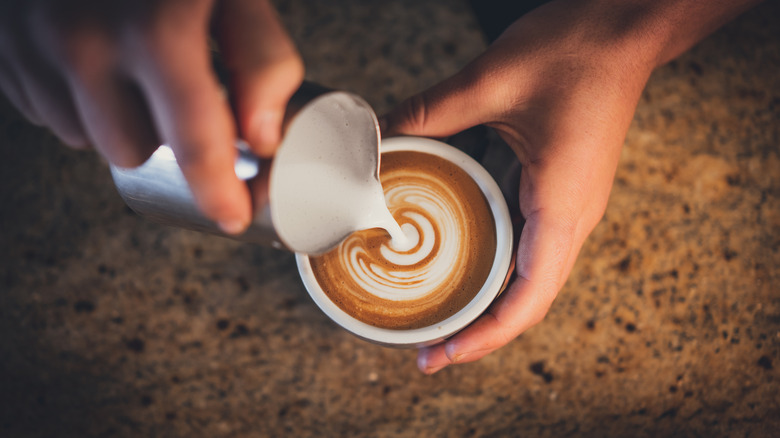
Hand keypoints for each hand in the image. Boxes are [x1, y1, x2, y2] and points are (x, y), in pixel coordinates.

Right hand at [0, 0, 302, 232]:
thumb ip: (262, 61)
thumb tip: (263, 138)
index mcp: (157, 29)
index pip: (196, 140)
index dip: (217, 191)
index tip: (230, 217)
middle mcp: (83, 42)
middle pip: (133, 151)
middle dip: (164, 138)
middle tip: (178, 97)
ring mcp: (30, 44)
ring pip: (86, 138)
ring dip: (117, 121)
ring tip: (134, 71)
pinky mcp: (2, 48)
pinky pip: (46, 110)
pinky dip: (77, 100)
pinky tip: (96, 63)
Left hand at [382, 1, 658, 372]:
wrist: (625, 30)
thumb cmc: (578, 52)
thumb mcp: (493, 79)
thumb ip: (432, 111)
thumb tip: (378, 137)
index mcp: (564, 203)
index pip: (530, 296)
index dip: (488, 335)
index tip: (445, 353)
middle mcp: (571, 215)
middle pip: (528, 299)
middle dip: (480, 332)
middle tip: (427, 350)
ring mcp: (568, 204)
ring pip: (528, 276)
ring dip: (487, 304)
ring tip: (440, 318)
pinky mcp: (559, 188)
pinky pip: (527, 243)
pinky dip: (494, 266)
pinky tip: (462, 264)